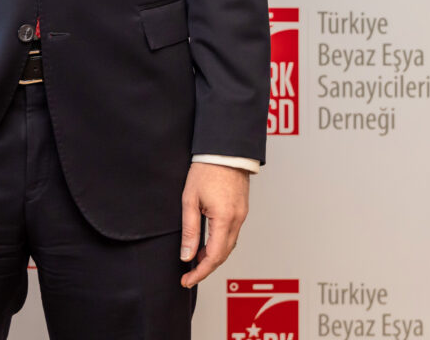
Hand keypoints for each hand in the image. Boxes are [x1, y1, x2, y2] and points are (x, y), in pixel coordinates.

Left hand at [179, 162, 249, 287]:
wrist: (224, 149)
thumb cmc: (206, 169)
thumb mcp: (190, 199)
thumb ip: (189, 229)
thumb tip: (187, 254)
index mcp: (225, 219)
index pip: (214, 256)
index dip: (200, 272)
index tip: (187, 280)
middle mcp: (237, 220)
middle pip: (224, 254)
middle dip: (207, 267)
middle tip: (189, 274)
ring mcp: (242, 215)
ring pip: (229, 245)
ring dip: (214, 256)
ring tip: (196, 260)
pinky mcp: (242, 209)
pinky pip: (233, 233)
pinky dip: (221, 243)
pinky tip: (208, 243)